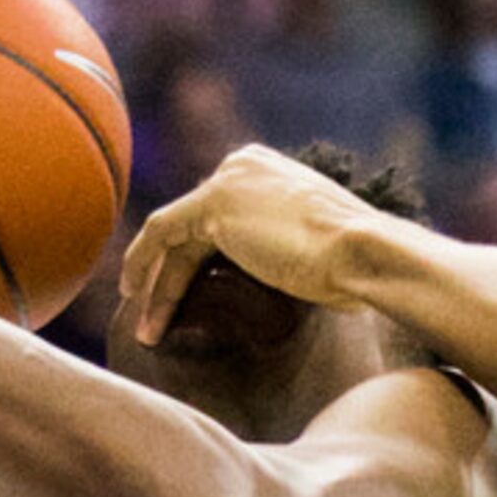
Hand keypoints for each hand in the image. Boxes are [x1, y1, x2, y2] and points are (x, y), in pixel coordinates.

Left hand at [119, 144, 378, 342]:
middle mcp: (244, 167)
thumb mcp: (320, 251)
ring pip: (174, 235)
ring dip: (155, 284)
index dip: (195, 262)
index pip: (219, 220)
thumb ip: (290, 250)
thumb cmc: (355, 264)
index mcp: (270, 175)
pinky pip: (161, 232)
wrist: (363, 253)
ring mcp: (228, 181)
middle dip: (169, 276)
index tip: (185, 298)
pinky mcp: (214, 203)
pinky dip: (141, 262)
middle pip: (193, 229)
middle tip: (155, 316)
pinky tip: (133, 297)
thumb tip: (285, 275)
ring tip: (146, 328)